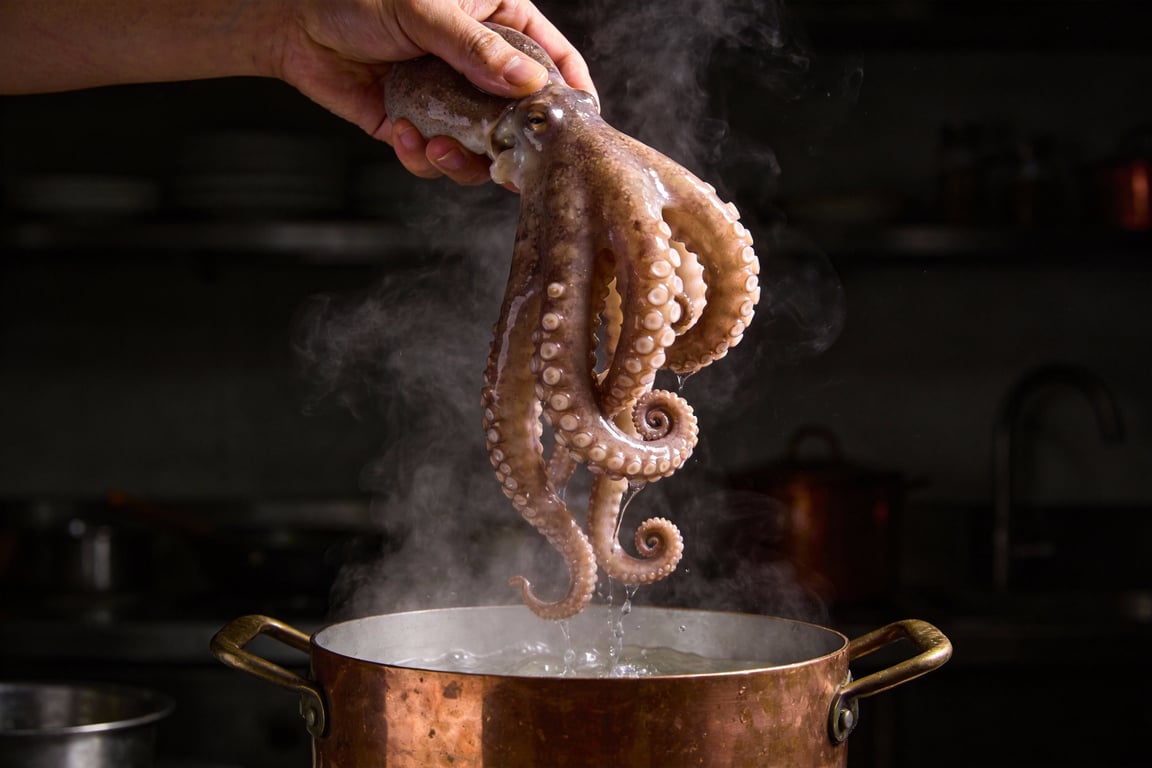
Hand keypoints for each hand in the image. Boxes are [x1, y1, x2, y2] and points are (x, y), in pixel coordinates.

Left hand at [280, 0, 595, 184]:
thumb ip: (475, 48)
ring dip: (463, 161)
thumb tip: (527, 82)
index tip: (578, 123)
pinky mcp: (418, 128)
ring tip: (437, 146)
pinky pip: (434, 158)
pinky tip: (402, 132)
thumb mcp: (425, 9)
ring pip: (482, 150)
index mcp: (498, 22)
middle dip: (513, 145)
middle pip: (522, 117)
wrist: (292, 23)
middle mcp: (480, 67)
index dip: (571, 90)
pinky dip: (420, 157)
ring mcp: (451, 102)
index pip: (553, 58)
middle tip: (502, 159)